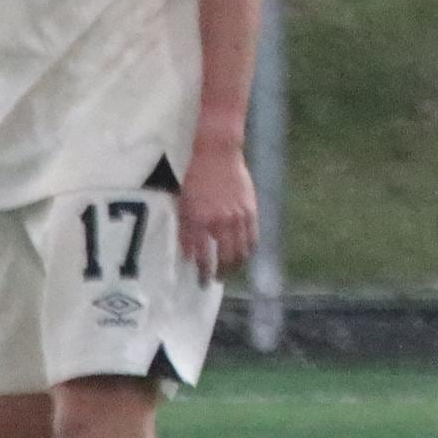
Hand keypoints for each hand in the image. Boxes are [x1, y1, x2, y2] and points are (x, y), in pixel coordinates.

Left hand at [179, 138, 259, 273]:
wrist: (218, 156)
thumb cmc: (196, 179)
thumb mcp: (184, 205)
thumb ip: (186, 231)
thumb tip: (188, 254)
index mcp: (200, 221)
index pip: (203, 256)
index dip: (204, 272)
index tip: (202, 281)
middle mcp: (221, 223)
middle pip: (226, 257)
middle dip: (223, 272)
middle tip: (219, 279)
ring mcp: (239, 218)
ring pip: (242, 250)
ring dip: (237, 264)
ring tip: (232, 269)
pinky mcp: (252, 211)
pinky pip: (253, 237)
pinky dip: (250, 249)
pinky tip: (245, 253)